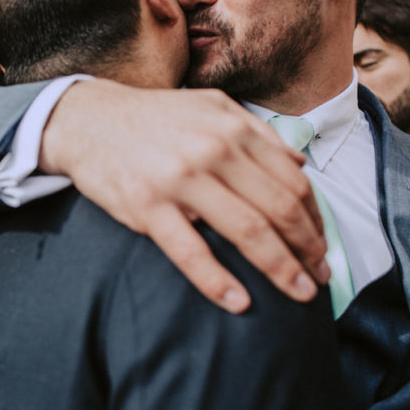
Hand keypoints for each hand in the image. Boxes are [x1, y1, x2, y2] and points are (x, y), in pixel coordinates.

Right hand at [40, 80, 328, 312]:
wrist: (87, 120)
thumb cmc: (152, 118)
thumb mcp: (210, 107)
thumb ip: (256, 132)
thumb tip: (299, 162)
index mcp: (233, 128)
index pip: (293, 180)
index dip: (315, 219)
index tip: (321, 245)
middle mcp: (213, 150)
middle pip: (279, 207)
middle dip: (308, 248)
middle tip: (319, 277)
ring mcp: (179, 178)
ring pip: (247, 230)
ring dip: (280, 269)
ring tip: (299, 294)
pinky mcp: (146, 205)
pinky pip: (190, 251)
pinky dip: (218, 281)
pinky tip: (238, 302)